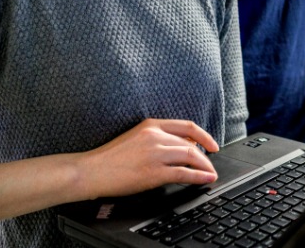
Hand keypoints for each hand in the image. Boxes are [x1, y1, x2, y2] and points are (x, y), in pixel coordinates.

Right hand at [76, 119, 219, 199]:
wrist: (92, 170)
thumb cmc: (110, 157)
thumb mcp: (136, 138)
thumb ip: (157, 138)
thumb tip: (180, 147)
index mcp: (151, 125)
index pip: (187, 126)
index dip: (204, 136)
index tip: (213, 145)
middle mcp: (155, 136)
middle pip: (191, 144)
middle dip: (206, 156)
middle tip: (211, 165)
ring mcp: (155, 154)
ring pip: (191, 156)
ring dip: (205, 167)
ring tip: (210, 174)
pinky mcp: (153, 172)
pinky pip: (183, 173)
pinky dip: (198, 176)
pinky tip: (205, 179)